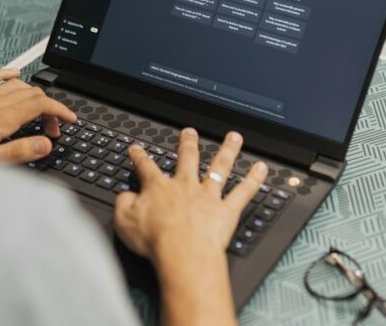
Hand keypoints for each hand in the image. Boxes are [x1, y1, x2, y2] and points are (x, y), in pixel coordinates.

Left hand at [0, 68, 76, 163]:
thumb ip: (18, 152)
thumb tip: (45, 144)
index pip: (39, 104)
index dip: (59, 110)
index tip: (70, 120)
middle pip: (32, 94)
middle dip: (50, 108)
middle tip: (53, 129)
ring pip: (16, 86)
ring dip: (34, 95)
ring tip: (40, 113)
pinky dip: (6, 74)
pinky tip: (14, 74)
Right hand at [114, 128, 267, 261]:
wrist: (182, 253)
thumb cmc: (155, 240)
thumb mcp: (124, 221)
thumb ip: (124, 204)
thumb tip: (126, 196)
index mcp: (158, 188)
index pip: (147, 167)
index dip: (140, 156)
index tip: (137, 149)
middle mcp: (185, 186)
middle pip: (188, 159)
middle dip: (188, 143)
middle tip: (189, 132)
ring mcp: (208, 196)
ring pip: (219, 167)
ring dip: (227, 150)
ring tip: (234, 137)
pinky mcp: (226, 211)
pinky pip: (244, 192)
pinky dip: (254, 179)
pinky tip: (262, 168)